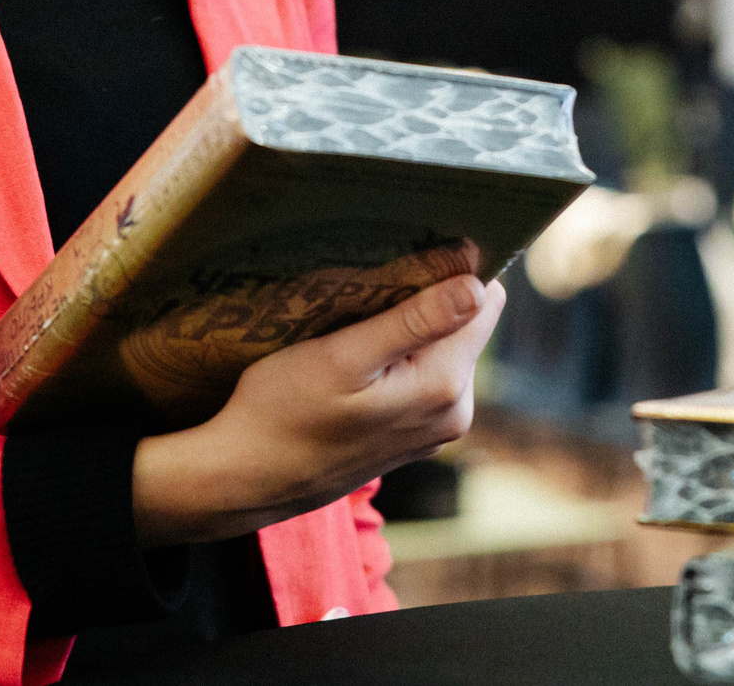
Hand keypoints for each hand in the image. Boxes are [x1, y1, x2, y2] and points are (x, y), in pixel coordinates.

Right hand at [130, 272, 505, 546]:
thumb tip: (478, 286)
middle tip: (368, 290)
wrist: (249, 478)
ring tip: (355, 322)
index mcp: (446, 386)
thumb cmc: (284, 412)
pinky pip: (423, 374)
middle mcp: (455, 410)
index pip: (484, 301)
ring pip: (443, 347)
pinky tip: (356, 357)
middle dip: (426, 299)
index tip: (408, 256)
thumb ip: (415, 322)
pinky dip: (398, 356)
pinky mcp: (414, 433)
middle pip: (465, 323)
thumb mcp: (342, 358)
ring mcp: (436, 427)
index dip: (451, 270)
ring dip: (409, 327)